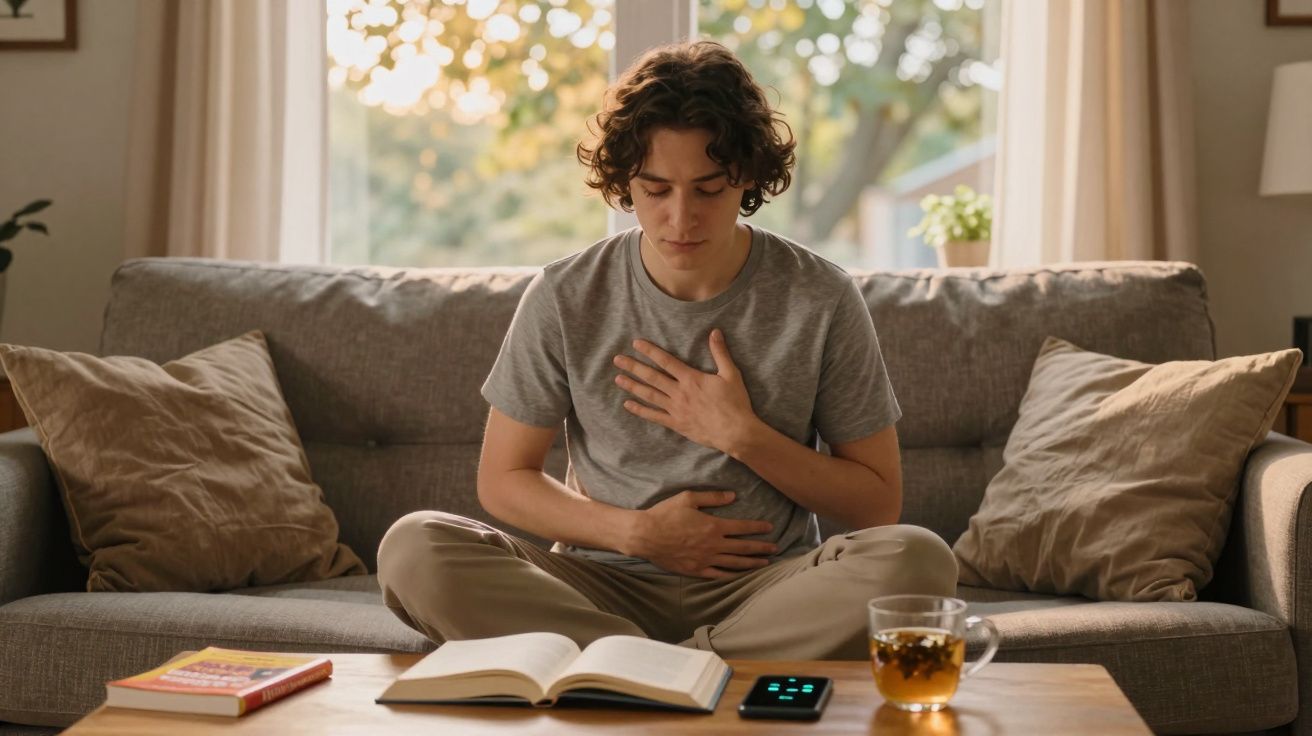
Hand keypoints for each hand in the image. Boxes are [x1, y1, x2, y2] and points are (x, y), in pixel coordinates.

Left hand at [613, 329, 758, 453]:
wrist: (735, 432)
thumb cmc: (735, 403)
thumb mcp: (731, 374)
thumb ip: (720, 353)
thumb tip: (715, 332)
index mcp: (691, 378)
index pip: (666, 361)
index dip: (650, 351)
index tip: (636, 344)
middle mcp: (679, 392)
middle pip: (652, 377)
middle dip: (633, 367)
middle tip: (617, 360)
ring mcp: (676, 409)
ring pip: (649, 395)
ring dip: (632, 386)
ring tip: (618, 379)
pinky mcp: (676, 424)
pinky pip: (654, 416)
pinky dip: (640, 410)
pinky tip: (628, 405)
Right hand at [627, 490, 776, 578]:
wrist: (645, 535)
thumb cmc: (665, 514)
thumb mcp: (688, 498)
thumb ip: (712, 497)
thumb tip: (733, 496)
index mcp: (713, 526)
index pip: (742, 527)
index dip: (758, 528)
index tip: (770, 528)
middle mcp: (713, 545)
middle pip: (743, 547)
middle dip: (761, 548)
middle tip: (776, 548)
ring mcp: (705, 559)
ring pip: (734, 563)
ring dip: (751, 563)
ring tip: (765, 563)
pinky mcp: (696, 570)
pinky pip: (718, 574)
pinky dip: (732, 575)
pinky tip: (740, 575)